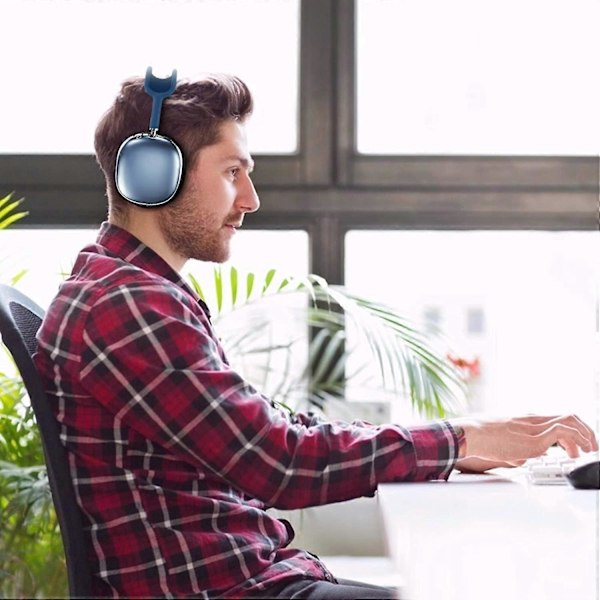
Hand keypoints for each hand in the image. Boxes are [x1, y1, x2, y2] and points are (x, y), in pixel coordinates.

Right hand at [450, 414, 597, 472]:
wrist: (471, 434)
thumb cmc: (479, 438)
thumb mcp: (501, 441)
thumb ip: (514, 447)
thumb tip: (519, 458)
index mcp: (525, 419)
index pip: (556, 418)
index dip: (573, 428)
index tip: (579, 443)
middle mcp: (532, 420)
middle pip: (569, 416)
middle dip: (585, 431)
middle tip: (590, 446)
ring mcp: (534, 428)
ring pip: (570, 421)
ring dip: (585, 436)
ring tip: (587, 451)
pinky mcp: (534, 440)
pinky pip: (563, 432)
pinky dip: (575, 440)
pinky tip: (575, 453)